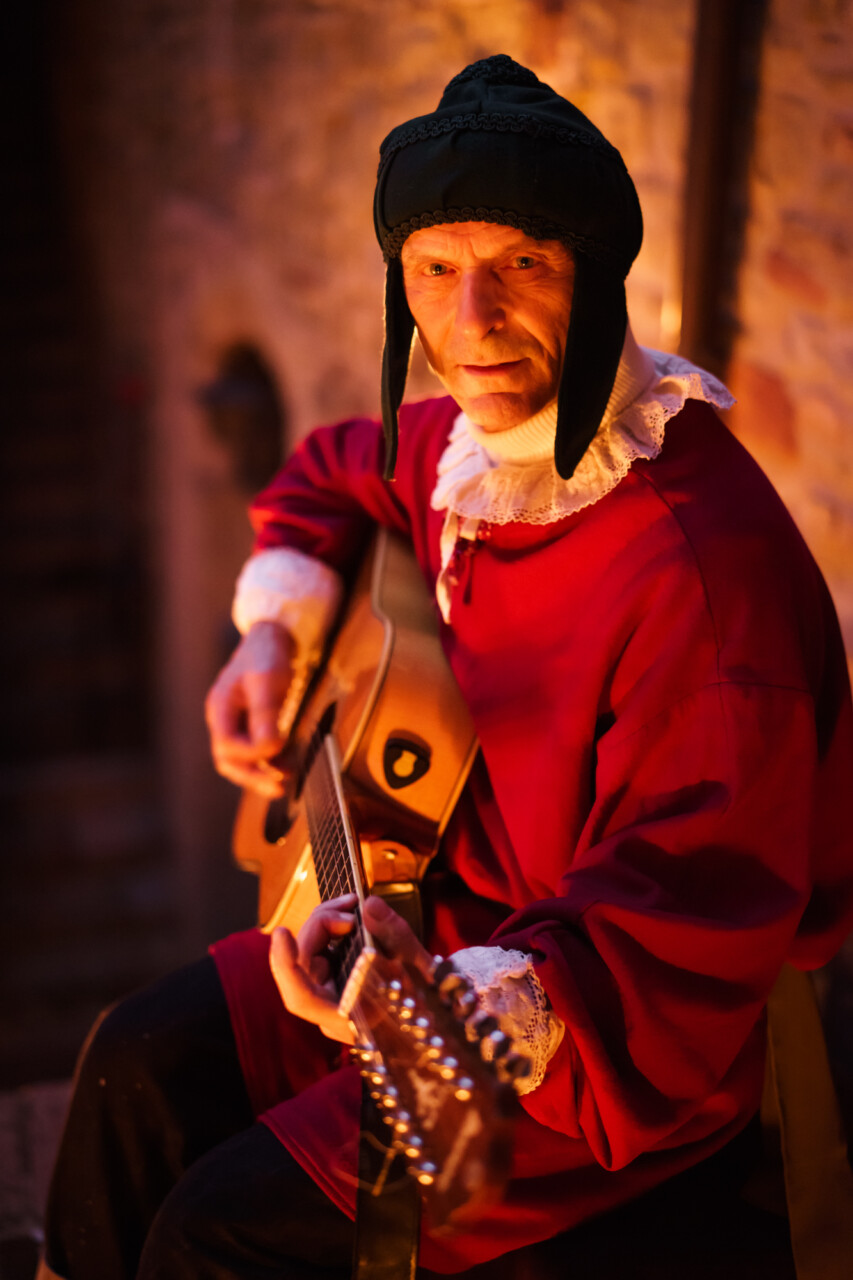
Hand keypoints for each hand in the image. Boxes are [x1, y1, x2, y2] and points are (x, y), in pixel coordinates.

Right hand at [205, 621, 294, 796]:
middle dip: (252, 776)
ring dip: (261, 773)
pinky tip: (288, 765)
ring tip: (285, 782)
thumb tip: (269, 749)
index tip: (278, 745)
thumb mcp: (267, 680)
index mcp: (220, 708)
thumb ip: (265, 714)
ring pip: (241, 760)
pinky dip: (270, 762)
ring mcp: (237, 722)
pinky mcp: (252, 723)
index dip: (251, 753)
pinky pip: (255, 751)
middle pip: (228, 760)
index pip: (227, 746)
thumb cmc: (268, 654)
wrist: (274, 634)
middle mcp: (224, 719)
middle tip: (278, 788)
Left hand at [269, 894, 432, 1042]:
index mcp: (350, 1019)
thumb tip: (369, 905)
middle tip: (349, 904)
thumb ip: (393, 932)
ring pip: (309, 958)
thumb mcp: (417, 963)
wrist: (433, 1013)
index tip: (282, 932)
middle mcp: (332, 1014)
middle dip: (321, 926)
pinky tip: (348, 917)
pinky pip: (319, 956)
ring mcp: (329, 1001)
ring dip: (324, 925)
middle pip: (305, 967)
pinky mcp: (331, 987)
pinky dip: (329, 932)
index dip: (286, 966)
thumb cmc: (426, 994)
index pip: (301, 998)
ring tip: (351, 905)